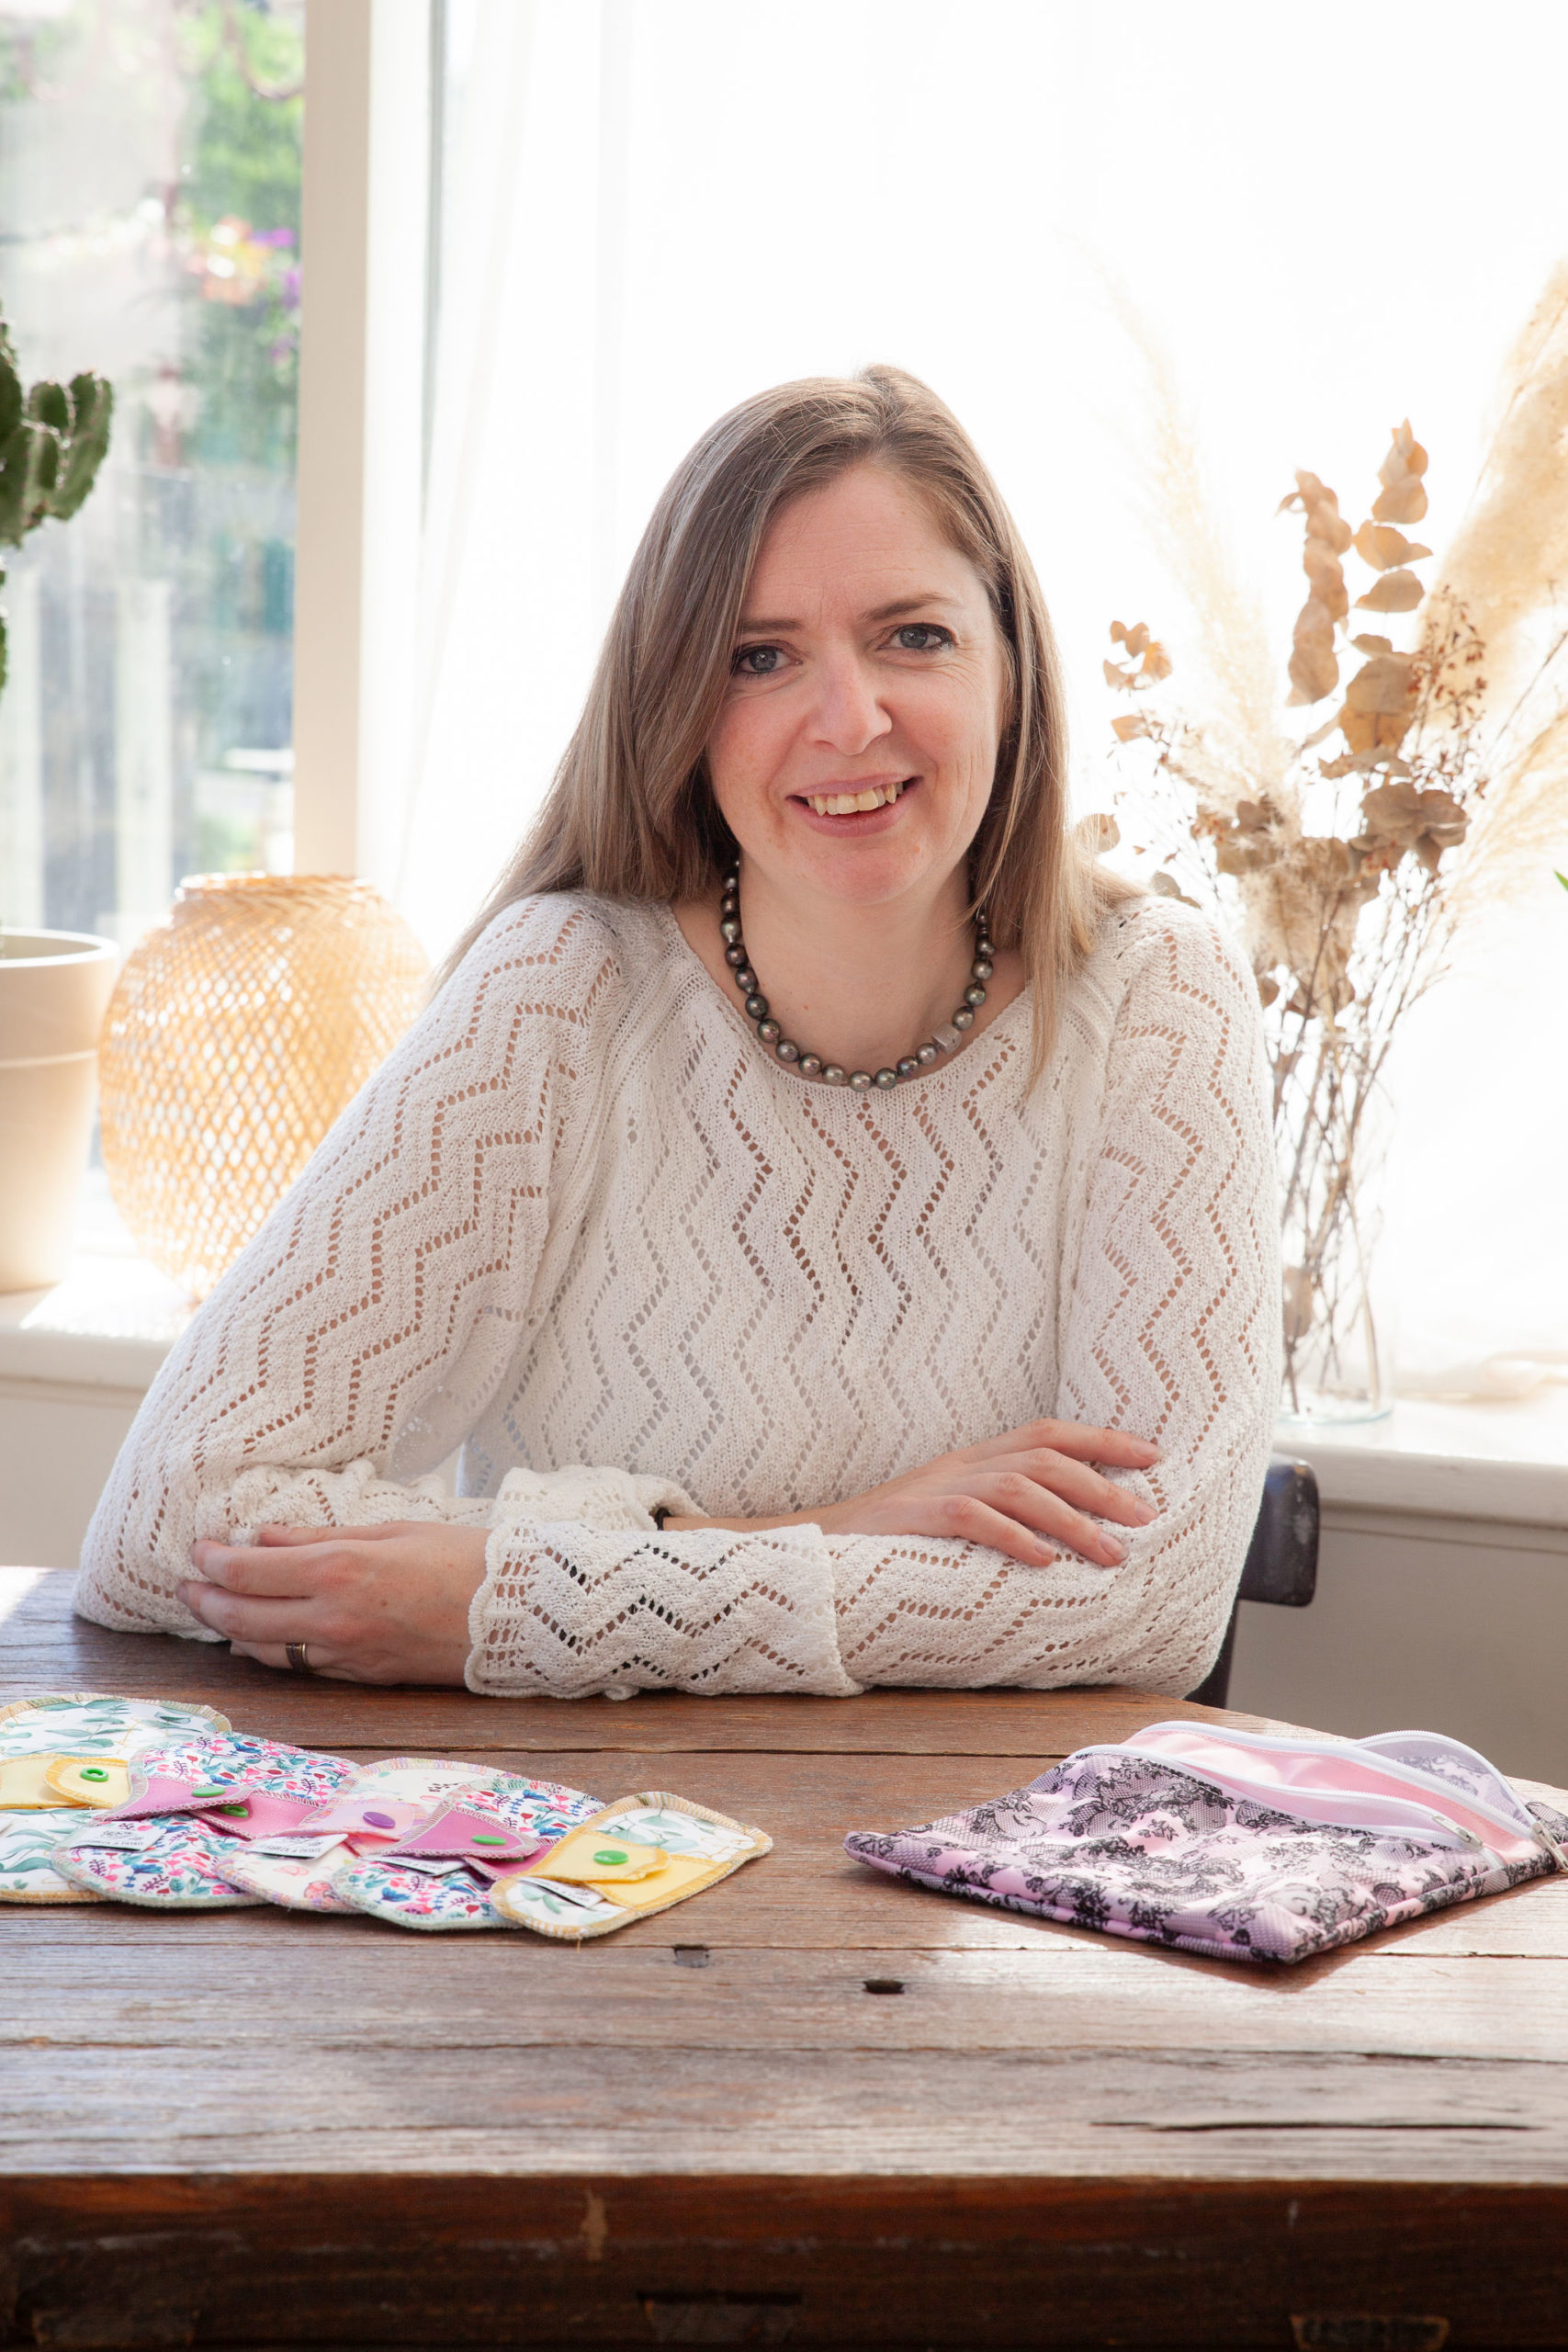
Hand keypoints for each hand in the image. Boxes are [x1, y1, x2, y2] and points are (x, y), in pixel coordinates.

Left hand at [177, 1521, 490, 1684]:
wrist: (515, 1612)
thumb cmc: (461, 1557)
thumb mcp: (388, 1530)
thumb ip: (319, 1536)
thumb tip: (263, 1536)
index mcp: (338, 1570)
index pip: (248, 1572)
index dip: (212, 1560)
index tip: (198, 1549)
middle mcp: (333, 1618)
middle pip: (241, 1618)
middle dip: (205, 1601)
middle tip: (187, 1586)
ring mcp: (346, 1655)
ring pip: (264, 1651)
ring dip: (231, 1632)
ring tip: (217, 1612)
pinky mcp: (362, 1677)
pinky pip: (301, 1667)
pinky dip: (272, 1651)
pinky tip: (263, 1638)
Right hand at [668, 1418, 1159, 1568]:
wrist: (813, 1547)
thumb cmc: (890, 1542)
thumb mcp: (950, 1515)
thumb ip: (1000, 1513)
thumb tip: (1067, 1536)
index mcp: (972, 1457)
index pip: (1048, 1433)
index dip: (1103, 1440)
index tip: (1154, 1457)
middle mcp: (961, 1463)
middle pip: (1044, 1457)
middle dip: (1102, 1484)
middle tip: (1146, 1516)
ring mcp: (936, 1487)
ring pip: (1019, 1486)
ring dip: (1073, 1519)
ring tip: (1111, 1551)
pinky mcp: (914, 1518)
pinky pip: (972, 1517)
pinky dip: (1013, 1537)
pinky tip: (1044, 1561)